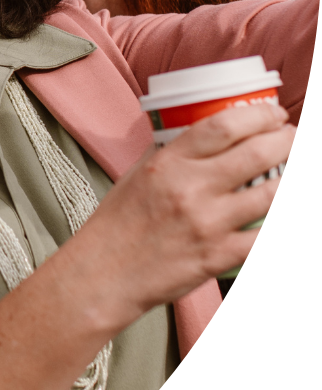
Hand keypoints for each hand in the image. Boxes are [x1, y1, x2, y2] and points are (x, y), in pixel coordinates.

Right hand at [80, 102, 291, 319]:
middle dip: (283, 141)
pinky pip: (260, 235)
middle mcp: (190, 189)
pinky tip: (259, 223)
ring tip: (279, 180)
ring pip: (271, 195)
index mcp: (167, 164)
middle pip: (258, 153)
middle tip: (287, 138)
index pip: (224, 125)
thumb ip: (168, 155)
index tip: (272, 114)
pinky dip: (263, 227)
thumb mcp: (135, 176)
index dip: (259, 115)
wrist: (103, 275)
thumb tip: (200, 137)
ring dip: (282, 184)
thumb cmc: (115, 226)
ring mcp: (207, 224)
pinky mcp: (218, 256)